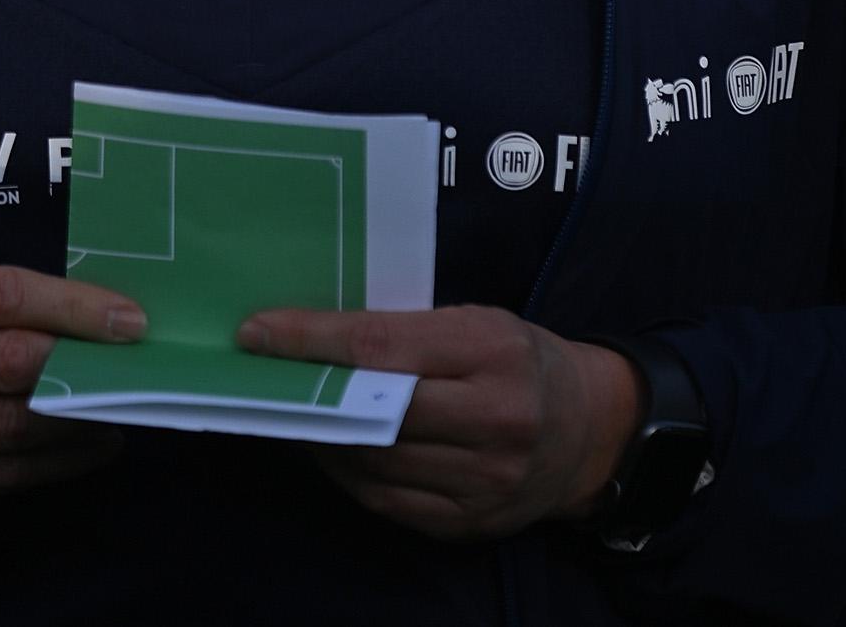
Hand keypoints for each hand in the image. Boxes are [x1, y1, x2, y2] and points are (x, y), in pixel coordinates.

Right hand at [0, 263, 141, 518]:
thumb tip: (99, 316)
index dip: (70, 306)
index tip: (129, 319)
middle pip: (7, 361)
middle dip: (83, 361)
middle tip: (136, 363)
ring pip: (12, 424)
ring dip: (81, 415)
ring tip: (123, 404)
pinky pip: (5, 474)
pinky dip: (60, 461)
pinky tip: (94, 444)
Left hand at [235, 304, 641, 540]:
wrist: (589, 430)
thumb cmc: (518, 360)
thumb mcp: (475, 322)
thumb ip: (405, 331)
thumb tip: (310, 338)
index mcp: (492, 352)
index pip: (381, 347)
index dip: (311, 341)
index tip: (257, 332)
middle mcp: (495, 420)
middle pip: (373, 412)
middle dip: (307, 393)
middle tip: (260, 376)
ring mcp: (485, 481)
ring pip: (373, 462)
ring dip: (318, 438)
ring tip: (288, 411)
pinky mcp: (470, 523)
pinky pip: (386, 500)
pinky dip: (346, 474)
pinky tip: (328, 450)